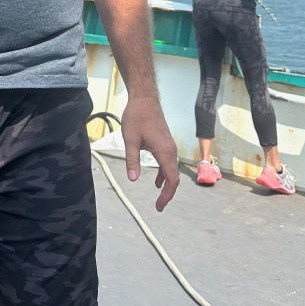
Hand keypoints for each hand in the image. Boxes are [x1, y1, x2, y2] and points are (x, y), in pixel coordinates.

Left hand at [120, 96, 179, 211]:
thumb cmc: (137, 116)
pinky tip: (158, 180)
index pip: (172, 180)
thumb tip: (133, 179)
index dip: (167, 196)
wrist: (144, 98)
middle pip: (174, 177)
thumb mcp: (130, 139)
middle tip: (158, 207)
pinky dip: (164, 173)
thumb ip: (132, 160)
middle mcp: (171, 150)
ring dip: (167, 184)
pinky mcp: (165, 142)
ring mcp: (169, 146)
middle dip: (168, 194)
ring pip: (172, 170)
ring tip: (159, 197)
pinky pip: (168, 162)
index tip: (159, 207)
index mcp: (164, 151)